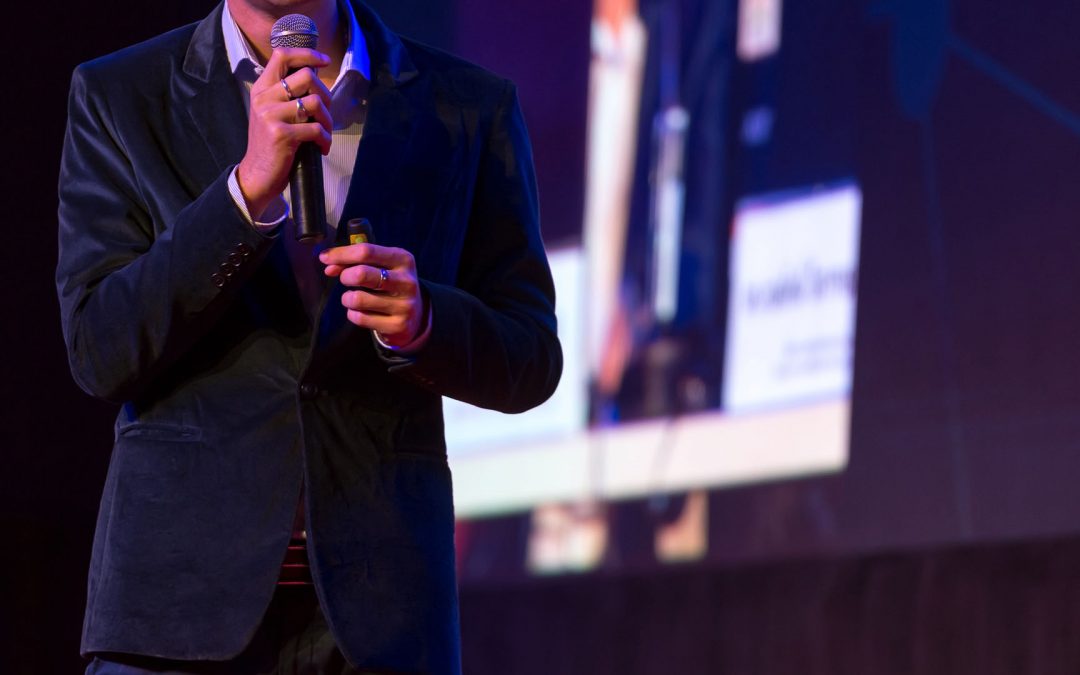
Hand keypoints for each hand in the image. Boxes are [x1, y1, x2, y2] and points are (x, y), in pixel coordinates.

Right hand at [236, 48, 333, 218]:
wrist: (257, 175)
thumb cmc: (271, 145)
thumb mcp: (272, 113)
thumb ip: (286, 95)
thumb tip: (314, 78)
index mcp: (262, 89)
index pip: (282, 55)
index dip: (307, 54)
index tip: (324, 61)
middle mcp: (264, 98)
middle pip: (307, 76)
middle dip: (326, 94)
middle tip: (325, 113)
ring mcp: (272, 115)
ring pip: (315, 102)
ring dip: (328, 120)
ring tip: (324, 133)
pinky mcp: (282, 134)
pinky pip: (316, 129)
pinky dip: (325, 140)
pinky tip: (322, 148)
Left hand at [320, 243, 424, 346]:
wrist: (415, 315)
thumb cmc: (391, 284)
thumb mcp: (381, 266)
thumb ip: (355, 261)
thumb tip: (328, 265)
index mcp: (403, 260)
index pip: (366, 251)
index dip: (341, 254)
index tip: (324, 258)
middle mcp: (407, 282)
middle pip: (361, 274)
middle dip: (345, 277)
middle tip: (346, 280)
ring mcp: (404, 305)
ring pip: (357, 299)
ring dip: (347, 298)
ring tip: (353, 298)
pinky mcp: (398, 325)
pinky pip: (360, 318)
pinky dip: (353, 314)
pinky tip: (361, 312)